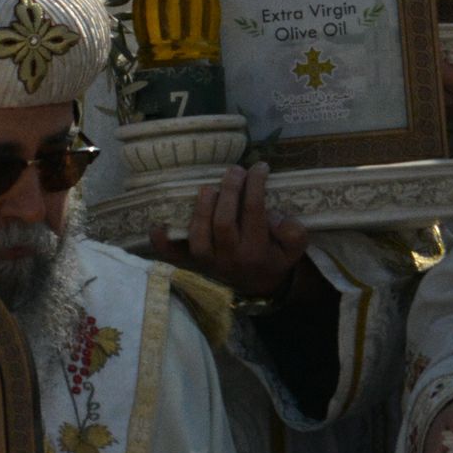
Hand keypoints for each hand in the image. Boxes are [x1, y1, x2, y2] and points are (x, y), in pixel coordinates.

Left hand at [152, 162, 308, 299]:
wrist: (258, 285)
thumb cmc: (274, 256)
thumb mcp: (294, 249)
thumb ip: (293, 233)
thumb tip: (276, 216)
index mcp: (256, 251)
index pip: (254, 213)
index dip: (256, 186)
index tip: (260, 167)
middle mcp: (229, 257)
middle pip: (223, 222)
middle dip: (229, 191)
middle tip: (235, 170)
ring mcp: (207, 262)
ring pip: (198, 236)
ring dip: (201, 209)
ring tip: (210, 187)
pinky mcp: (192, 263)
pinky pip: (173, 255)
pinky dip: (163, 242)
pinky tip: (158, 225)